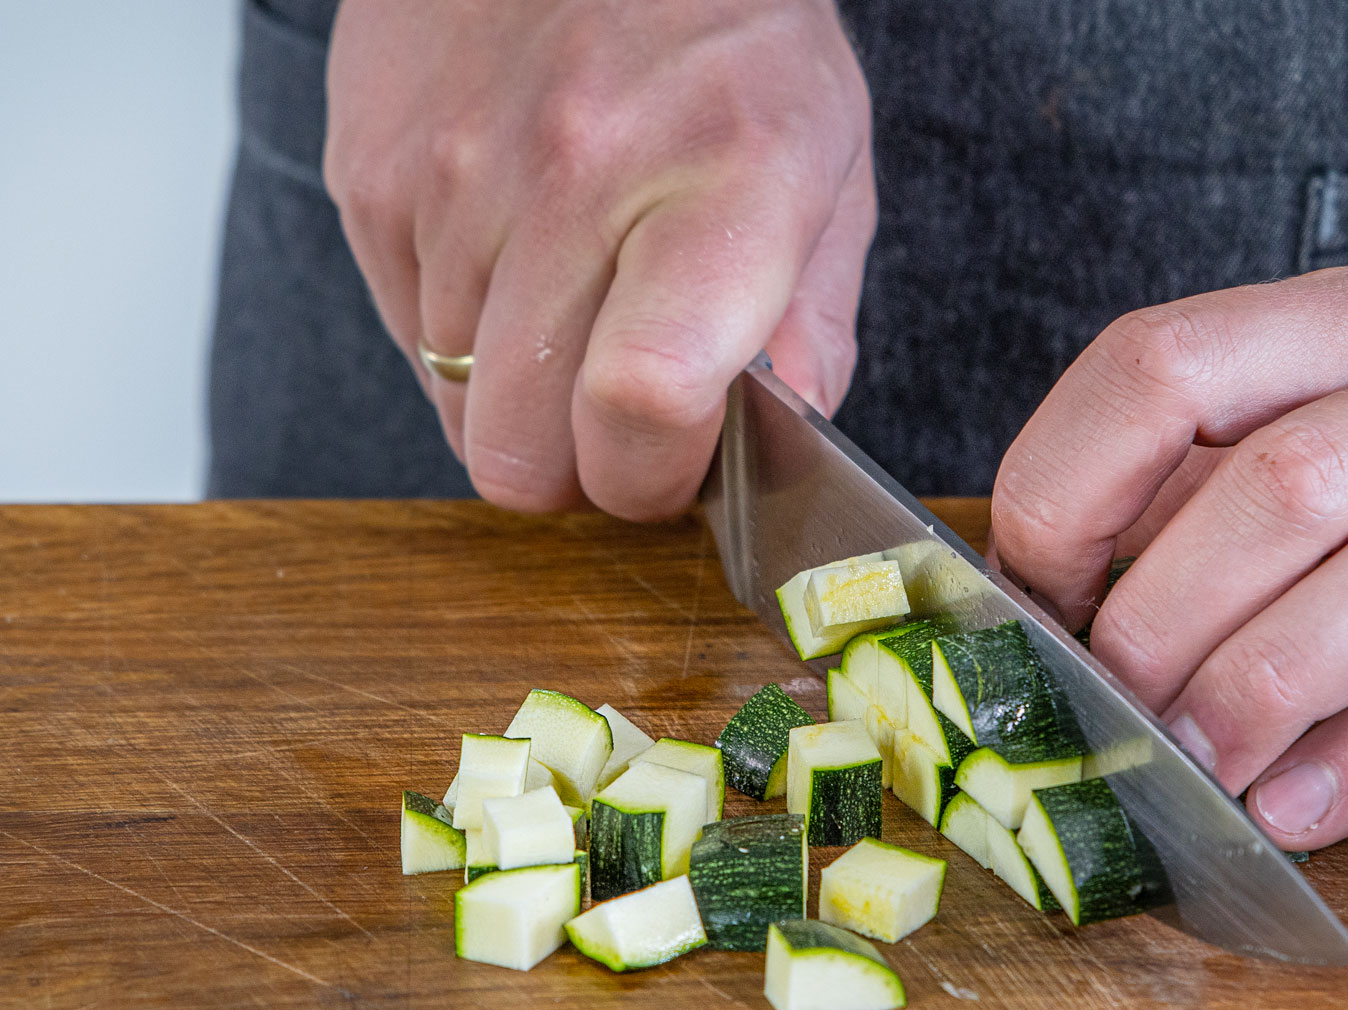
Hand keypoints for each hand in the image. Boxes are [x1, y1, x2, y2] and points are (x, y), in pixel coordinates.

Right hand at [324, 0, 873, 517]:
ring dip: (519, 399)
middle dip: (578, 469)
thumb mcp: (829, 171)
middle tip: (622, 419)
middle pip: (521, 449)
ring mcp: (452, 177)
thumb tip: (781, 450)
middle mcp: (573, 176)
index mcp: (719, 182)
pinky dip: (464, 334)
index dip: (649, 476)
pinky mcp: (370, 174)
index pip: (640, 397)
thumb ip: (815, 327)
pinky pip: (409, 336)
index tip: (673, 467)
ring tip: (575, 307)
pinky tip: (518, 257)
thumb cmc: (729, 46)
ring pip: (457, 409)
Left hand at [991, 225, 1347, 849]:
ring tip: (1184, 773)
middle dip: (1158, 620)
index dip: (1070, 483)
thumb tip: (1064, 591)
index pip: (1172, 361)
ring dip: (1257, 693)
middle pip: (1280, 491)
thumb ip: (1227, 463)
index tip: (1033, 587)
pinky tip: (1296, 808)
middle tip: (1102, 709)